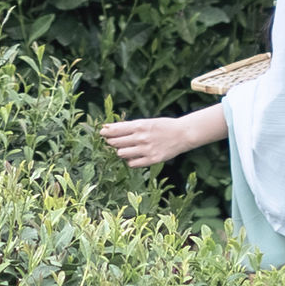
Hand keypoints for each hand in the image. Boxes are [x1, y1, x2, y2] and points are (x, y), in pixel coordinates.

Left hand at [99, 106, 227, 167]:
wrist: (182, 134)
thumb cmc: (162, 126)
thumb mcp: (145, 122)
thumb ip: (128, 126)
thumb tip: (108, 127)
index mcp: (139, 125)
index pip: (116, 130)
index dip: (106, 132)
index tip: (102, 133)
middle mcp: (141, 138)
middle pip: (116, 142)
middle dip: (111, 142)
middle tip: (112, 141)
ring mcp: (146, 149)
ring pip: (121, 153)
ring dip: (120, 151)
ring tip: (126, 148)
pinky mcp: (152, 160)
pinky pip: (132, 163)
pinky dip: (130, 160)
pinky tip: (133, 156)